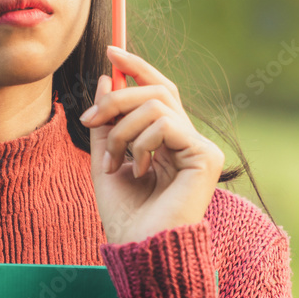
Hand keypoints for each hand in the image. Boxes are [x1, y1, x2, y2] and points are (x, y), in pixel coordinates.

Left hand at [79, 45, 224, 244]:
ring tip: (114, 161)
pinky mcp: (206, 155)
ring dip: (122, 129)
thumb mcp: (105, 159)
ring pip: (157, 104)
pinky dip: (142, 142)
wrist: (139, 246)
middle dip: (118, 97)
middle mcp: (187, 139)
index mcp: (167, 139)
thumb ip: (107, 122)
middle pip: (157, 90)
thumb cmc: (125, 214)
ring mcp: (200, 146)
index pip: (158, 91)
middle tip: (92, 120)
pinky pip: (166, 124)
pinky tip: (140, 170)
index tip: (111, 50)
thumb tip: (107, 78)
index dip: (138, 67)